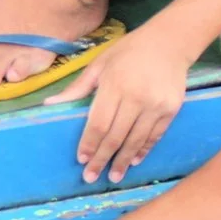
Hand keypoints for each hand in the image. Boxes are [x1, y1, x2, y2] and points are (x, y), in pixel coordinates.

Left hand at [49, 26, 191, 184]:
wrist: (169, 42)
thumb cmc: (129, 52)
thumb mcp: (99, 64)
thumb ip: (77, 88)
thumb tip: (49, 104)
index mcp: (115, 84)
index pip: (99, 123)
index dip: (90, 143)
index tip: (82, 160)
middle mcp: (136, 97)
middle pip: (116, 136)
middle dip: (102, 159)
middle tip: (91, 177)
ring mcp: (156, 105)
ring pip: (136, 140)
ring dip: (123, 161)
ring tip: (113, 176)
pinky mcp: (171, 109)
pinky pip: (155, 136)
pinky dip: (143, 150)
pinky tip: (133, 160)